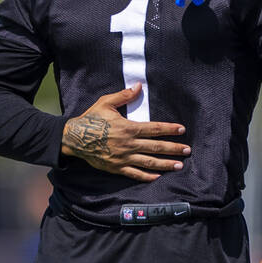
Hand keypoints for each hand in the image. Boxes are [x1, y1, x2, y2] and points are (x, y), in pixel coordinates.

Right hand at [61, 85, 189, 181]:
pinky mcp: (116, 167)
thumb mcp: (106, 103)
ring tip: (180, 166)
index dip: (170, 129)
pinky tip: (158, 176)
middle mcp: (128, 144)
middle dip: (174, 149)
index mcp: (128, 128)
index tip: (182, 130)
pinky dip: (147, 176)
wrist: (73, 137)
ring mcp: (123, 157)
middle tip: (188, 150)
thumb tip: (138, 85)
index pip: (155, 129)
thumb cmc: (91, 118)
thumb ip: (124, 95)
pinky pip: (135, 174)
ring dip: (166, 164)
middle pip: (156, 147)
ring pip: (149, 162)